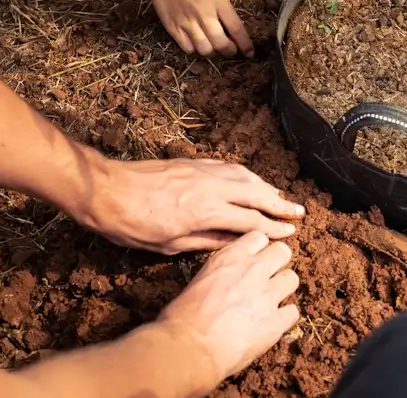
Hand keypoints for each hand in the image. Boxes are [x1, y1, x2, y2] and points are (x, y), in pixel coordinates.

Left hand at [84, 158, 304, 254]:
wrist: (106, 190)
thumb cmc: (132, 225)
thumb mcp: (169, 245)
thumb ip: (205, 241)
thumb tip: (233, 241)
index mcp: (206, 211)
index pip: (250, 220)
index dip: (273, 228)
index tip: (290, 233)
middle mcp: (210, 187)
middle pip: (256, 193)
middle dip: (280, 204)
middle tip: (299, 212)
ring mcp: (202, 171)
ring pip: (244, 176)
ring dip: (266, 186)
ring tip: (280, 196)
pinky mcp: (192, 163)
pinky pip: (228, 167)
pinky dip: (245, 174)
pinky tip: (249, 180)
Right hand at [115, 0, 252, 56]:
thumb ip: (224, 7)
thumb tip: (232, 28)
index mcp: (217, 1)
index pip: (236, 29)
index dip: (245, 44)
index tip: (249, 53)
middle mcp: (203, 14)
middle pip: (221, 44)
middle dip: (229, 51)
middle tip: (231, 49)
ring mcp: (187, 23)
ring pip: (205, 50)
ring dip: (213, 52)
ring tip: (214, 46)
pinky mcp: (173, 29)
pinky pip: (188, 49)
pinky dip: (196, 50)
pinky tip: (198, 43)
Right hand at [159, 232, 299, 388]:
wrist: (189, 346)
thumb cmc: (182, 317)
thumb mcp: (199, 279)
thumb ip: (221, 273)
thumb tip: (226, 281)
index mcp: (231, 257)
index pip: (259, 237)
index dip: (258, 249)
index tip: (255, 258)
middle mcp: (253, 270)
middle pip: (282, 251)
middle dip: (277, 262)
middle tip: (267, 277)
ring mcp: (267, 295)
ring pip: (292, 278)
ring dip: (283, 288)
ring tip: (270, 301)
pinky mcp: (276, 322)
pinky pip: (293, 312)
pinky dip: (284, 318)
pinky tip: (272, 324)